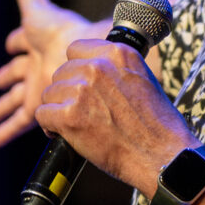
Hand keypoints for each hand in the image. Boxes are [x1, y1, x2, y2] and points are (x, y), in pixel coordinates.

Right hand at [0, 0, 106, 146]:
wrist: (83, 63)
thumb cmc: (62, 34)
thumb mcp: (38, 10)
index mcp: (37, 42)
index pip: (22, 43)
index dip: (16, 43)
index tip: (11, 45)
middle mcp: (38, 66)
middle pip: (18, 74)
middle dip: (8, 78)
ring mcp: (40, 89)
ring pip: (16, 100)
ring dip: (4, 108)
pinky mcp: (40, 109)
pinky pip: (20, 123)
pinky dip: (7, 131)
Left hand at [33, 37, 198, 193]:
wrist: (162, 155)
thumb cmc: (155, 124)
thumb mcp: (142, 79)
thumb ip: (115, 68)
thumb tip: (89, 67)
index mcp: (117, 53)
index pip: (75, 49)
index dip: (77, 70)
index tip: (84, 86)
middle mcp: (98, 67)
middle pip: (60, 73)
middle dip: (66, 92)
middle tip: (82, 112)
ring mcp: (82, 90)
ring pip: (48, 93)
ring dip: (58, 110)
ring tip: (77, 124)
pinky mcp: (69, 115)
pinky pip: (42, 114)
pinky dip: (50, 128)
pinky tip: (65, 134)